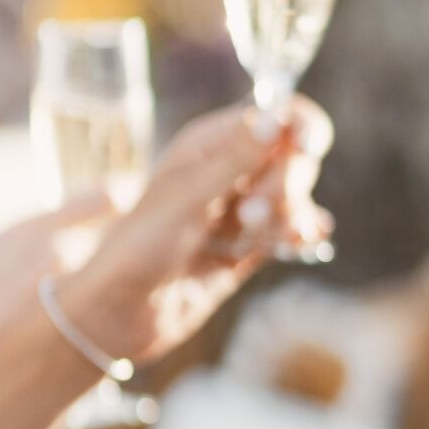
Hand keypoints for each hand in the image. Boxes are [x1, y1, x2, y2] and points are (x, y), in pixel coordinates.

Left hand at [64, 98, 334, 363]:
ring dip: (281, 217)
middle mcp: (228, 171)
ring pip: (291, 198)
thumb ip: (237, 158)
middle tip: (248, 214)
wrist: (120, 313)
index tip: (308, 146)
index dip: (299, 125)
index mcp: (208, 144)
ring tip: (245, 238)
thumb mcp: (187, 198)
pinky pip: (287, 231)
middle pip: (291, 157)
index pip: (275, 115)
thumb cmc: (138, 247)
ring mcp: (240, 211)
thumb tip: (279, 115)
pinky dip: (298, 235)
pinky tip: (303, 240)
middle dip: (283, 184)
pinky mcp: (248, 247)